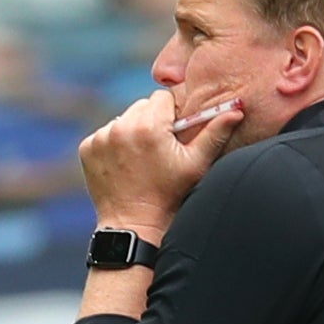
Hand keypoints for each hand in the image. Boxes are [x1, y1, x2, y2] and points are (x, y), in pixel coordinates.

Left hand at [78, 90, 242, 234]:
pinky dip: (114, 144)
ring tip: (142, 158)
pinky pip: (106, 133)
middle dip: (152, 121)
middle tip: (159, 148)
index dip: (171, 115)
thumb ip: (215, 132)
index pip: (163, 98)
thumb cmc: (170, 195)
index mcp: (149, 126)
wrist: (135, 225)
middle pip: (142, 106)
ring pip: (124, 119)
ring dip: (133, 131)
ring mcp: (101, 137)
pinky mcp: (88, 148)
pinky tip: (125, 163)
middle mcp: (121, 126)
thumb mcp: (197, 164)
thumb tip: (235, 108)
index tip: (173, 134)